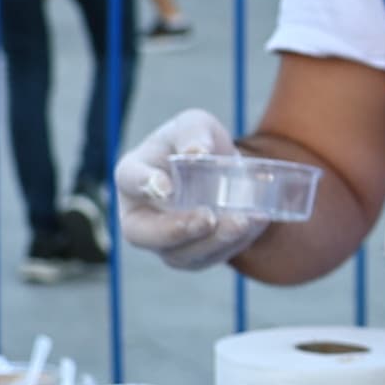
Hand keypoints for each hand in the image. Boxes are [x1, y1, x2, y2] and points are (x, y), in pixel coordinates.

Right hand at [115, 108, 278, 271]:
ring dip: (212, 242)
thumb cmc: (196, 145)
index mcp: (133, 175)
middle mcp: (140, 214)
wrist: (221, 171)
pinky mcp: (192, 256)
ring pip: (180, 254)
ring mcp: (164, 241)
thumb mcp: (196, 125)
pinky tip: (254, 224)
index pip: (130, 179)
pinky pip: (209, 258)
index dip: (144, 184)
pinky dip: (233, 244)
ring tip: (242, 221)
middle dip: (175, 229)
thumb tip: (196, 153)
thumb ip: (193, 133)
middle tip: (207, 218)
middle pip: (141, 234)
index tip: (166, 187)